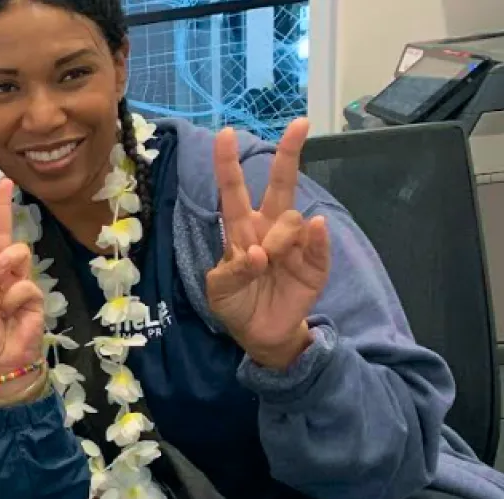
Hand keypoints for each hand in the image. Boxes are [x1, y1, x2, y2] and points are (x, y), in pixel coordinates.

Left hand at [0, 179, 45, 398]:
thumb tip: (6, 257)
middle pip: (0, 234)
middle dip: (2, 207)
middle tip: (5, 182)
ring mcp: (17, 282)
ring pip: (17, 253)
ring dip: (7, 267)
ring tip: (2, 300)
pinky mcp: (34, 295)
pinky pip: (25, 284)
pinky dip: (17, 299)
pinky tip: (13, 316)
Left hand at [205, 118, 330, 369]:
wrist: (261, 334)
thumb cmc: (235, 303)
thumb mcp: (220, 291)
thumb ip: (234, 272)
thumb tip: (262, 252)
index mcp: (240, 230)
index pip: (234, 190)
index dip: (228, 163)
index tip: (224, 132)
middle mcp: (268, 229)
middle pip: (280, 186)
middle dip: (289, 154)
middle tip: (299, 124)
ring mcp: (294, 244)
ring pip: (292, 219)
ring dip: (279, 237)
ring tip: (268, 264)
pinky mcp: (315, 264)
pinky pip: (319, 244)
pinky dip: (316, 238)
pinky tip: (315, 230)